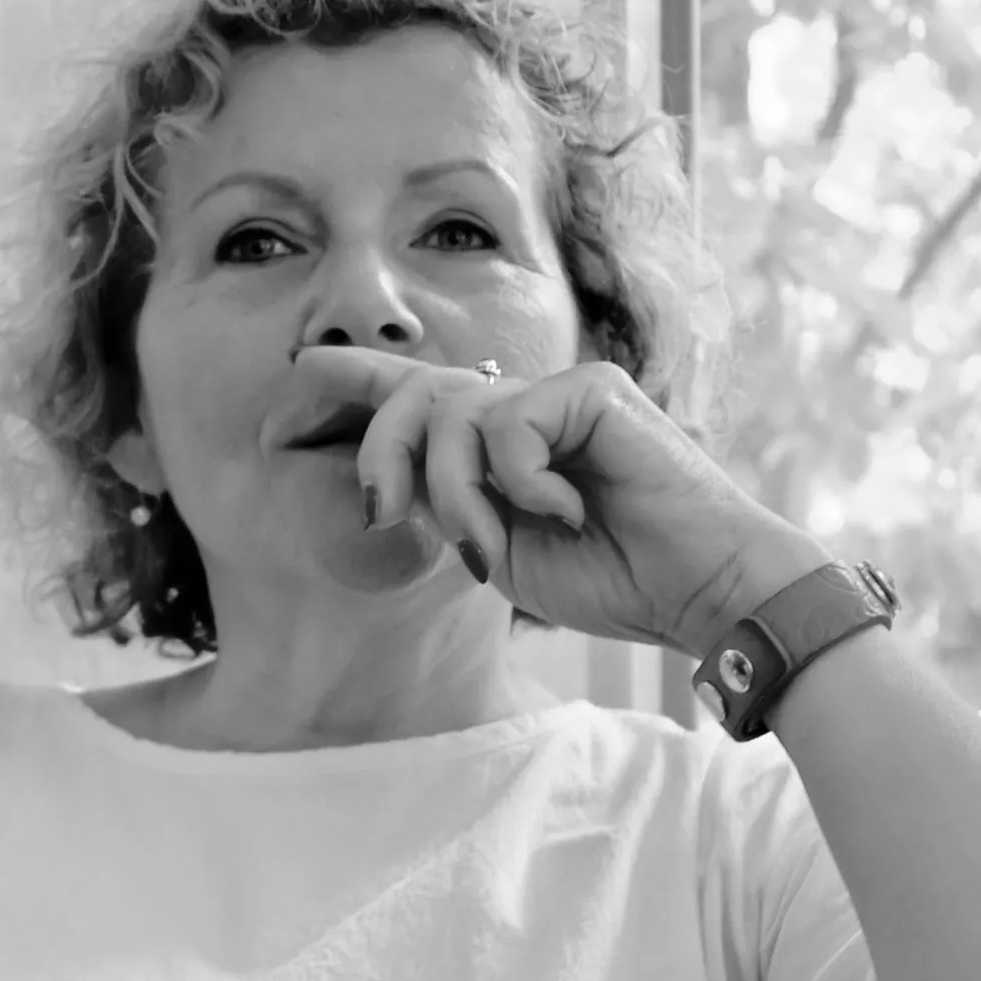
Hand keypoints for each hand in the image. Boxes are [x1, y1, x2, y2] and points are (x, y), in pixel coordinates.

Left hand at [292, 346, 833, 653]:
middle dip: (379, 455)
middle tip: (383, 512)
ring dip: (458, 495)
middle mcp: (520, 406)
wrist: (700, 591)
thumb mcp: (507, 553)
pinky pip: (508, 426)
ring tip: (500, 541)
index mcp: (496, 443)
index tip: (281, 414)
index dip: (341, 389)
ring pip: (451, 416)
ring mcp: (555, 391)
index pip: (405, 396)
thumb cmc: (618, 580)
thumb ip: (454, 510)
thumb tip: (398, 485)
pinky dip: (522, 484)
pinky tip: (570, 511)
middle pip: (410, 392)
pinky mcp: (589, 389)